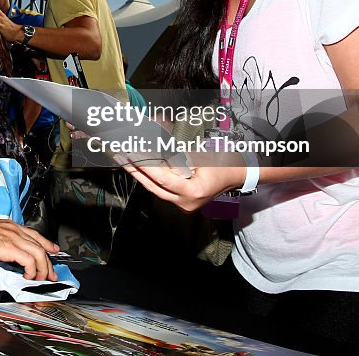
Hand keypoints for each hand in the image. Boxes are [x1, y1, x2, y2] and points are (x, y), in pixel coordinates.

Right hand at [0, 212, 59, 280]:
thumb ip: (1, 241)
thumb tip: (4, 252)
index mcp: (10, 226)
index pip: (35, 235)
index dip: (47, 244)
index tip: (53, 250)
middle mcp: (15, 230)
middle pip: (40, 246)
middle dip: (48, 263)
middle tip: (50, 274)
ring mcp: (13, 238)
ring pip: (38, 254)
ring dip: (42, 269)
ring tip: (40, 279)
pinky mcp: (9, 248)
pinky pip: (29, 261)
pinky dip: (31, 270)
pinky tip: (27, 276)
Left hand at [121, 161, 242, 211]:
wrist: (236, 176)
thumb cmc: (221, 164)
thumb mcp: (199, 158)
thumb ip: (176, 159)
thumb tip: (153, 153)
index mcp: (193, 193)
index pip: (163, 180)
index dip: (147, 168)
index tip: (132, 157)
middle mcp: (186, 203)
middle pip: (155, 188)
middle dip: (137, 172)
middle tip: (122, 159)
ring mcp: (184, 205)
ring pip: (157, 190)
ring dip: (142, 176)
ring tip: (127, 162)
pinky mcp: (182, 203)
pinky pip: (164, 191)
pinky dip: (153, 179)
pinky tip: (141, 169)